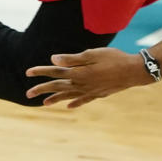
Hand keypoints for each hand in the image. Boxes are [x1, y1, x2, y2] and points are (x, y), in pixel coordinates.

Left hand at [25, 47, 158, 107]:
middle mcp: (82, 84)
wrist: (134, 71)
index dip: (41, 72)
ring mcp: (90, 91)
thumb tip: (53, 59)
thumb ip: (72, 58)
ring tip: (44, 103)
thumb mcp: (92, 54)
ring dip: (55, 99)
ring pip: (68, 96)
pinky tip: (68, 106)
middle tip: (28, 94)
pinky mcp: (99, 94)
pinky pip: (83, 100)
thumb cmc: (114, 58)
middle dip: (42, 89)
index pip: (55, 72)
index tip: (28, 73)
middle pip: (58, 87)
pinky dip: (74, 103)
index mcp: (79, 73)